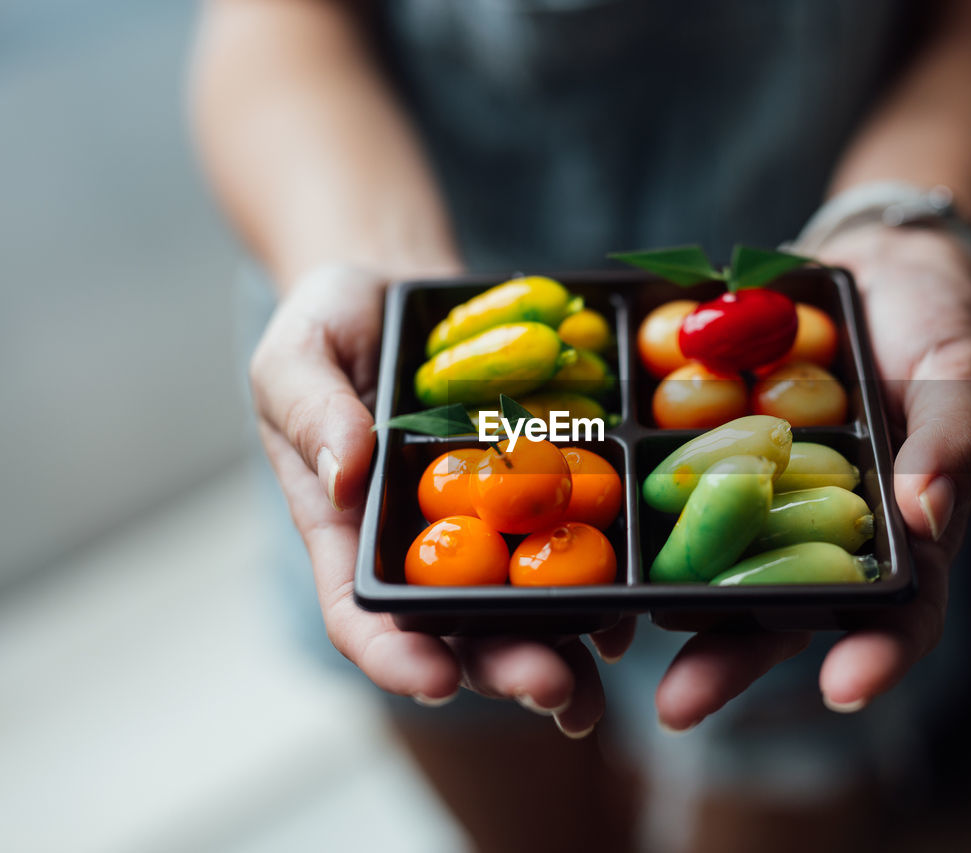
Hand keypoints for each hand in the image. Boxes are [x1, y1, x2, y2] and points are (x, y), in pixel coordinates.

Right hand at [250, 264, 633, 736]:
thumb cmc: (331, 325)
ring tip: (601, 685)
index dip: (394, 656)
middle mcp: (417, 547)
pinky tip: (627, 615)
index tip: (437, 681)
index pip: (360, 614)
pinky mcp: (530, 498)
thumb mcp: (298, 355)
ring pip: (518, 610)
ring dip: (561, 653)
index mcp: (347, 531)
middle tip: (556, 691)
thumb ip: (312, 412)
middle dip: (504, 667)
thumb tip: (346, 476)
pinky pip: (562, 548)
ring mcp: (479, 527)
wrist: (400, 293)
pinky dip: (595, 591)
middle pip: (455, 631)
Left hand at [655, 226, 970, 728]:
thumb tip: (927, 517)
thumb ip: (952, 441)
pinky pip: (669, 492)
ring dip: (660, 609)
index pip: (897, 611)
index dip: (875, 654)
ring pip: (708, 568)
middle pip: (776, 614)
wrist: (868, 267)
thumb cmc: (934, 324)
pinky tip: (586, 538)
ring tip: (609, 642)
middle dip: (729, 662)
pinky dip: (634, 517)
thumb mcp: (958, 372)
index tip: (844, 688)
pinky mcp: (705, 458)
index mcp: (893, 536)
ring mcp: (755, 500)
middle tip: (677, 707)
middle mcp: (815, 534)